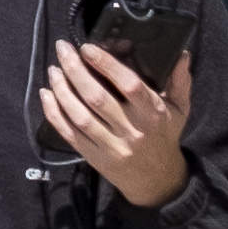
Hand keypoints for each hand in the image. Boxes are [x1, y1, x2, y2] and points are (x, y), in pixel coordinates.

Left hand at [40, 39, 190, 210]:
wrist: (156, 180)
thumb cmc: (165, 136)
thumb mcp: (180, 109)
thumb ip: (180, 81)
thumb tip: (181, 53)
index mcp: (153, 114)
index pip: (130, 85)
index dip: (107, 65)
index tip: (87, 48)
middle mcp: (131, 131)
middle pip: (97, 98)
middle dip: (75, 70)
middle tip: (63, 49)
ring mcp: (111, 146)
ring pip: (80, 116)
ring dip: (62, 90)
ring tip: (53, 69)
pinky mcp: (94, 157)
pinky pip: (70, 134)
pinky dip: (54, 114)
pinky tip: (46, 95)